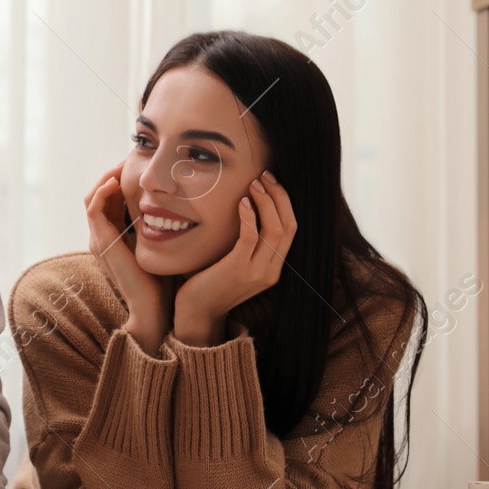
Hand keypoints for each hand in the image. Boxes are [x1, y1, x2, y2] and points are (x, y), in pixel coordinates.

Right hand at [85, 162, 171, 353]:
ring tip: (125, 163)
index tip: (143, 164)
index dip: (124, 177)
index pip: (112, 197)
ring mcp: (99, 239)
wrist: (155, 310)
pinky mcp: (101, 242)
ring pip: (94, 196)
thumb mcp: (165, 245)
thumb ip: (165, 225)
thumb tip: (184, 203)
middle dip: (115, 172)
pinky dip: (103, 190)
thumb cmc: (164, 281)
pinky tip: (119, 180)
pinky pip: (94, 208)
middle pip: (101, 193)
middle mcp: (102, 236)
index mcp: (115, 236)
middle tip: (133, 157)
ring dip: (108, 176)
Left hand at [174, 170, 296, 345]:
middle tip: (264, 176)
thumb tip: (250, 210)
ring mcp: (256, 272)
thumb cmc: (211, 283)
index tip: (271, 182)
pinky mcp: (237, 269)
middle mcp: (270, 271)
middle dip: (279, 196)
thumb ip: (250, 244)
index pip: (292, 228)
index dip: (285, 202)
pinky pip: (251, 237)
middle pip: (289, 225)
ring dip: (266, 201)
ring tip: (253, 184)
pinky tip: (242, 202)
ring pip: (275, 229)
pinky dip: (250, 216)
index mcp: (274, 268)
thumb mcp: (238, 263)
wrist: (196, 313)